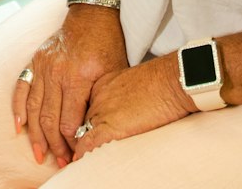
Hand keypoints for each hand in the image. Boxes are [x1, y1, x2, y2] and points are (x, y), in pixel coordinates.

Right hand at [12, 8, 127, 167]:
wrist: (91, 14)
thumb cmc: (107, 43)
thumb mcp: (113, 71)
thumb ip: (101, 100)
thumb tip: (92, 130)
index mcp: (79, 76)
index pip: (70, 121)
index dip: (72, 142)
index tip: (76, 154)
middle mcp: (57, 72)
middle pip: (50, 119)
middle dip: (54, 145)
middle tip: (59, 161)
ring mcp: (43, 66)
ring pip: (34, 108)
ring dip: (36, 135)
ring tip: (39, 154)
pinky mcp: (35, 60)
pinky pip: (22, 88)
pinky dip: (18, 109)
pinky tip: (19, 128)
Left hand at [72, 54, 192, 161]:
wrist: (172, 80)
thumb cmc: (161, 81)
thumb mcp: (132, 83)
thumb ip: (120, 96)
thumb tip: (122, 112)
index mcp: (101, 84)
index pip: (84, 108)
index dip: (82, 123)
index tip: (78, 135)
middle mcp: (96, 96)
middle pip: (80, 121)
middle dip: (76, 136)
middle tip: (69, 150)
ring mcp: (102, 111)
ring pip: (80, 134)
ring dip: (77, 148)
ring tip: (71, 160)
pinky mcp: (110, 127)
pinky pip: (88, 144)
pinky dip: (82, 155)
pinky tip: (79, 162)